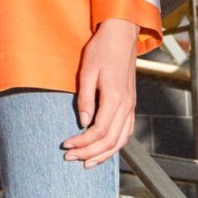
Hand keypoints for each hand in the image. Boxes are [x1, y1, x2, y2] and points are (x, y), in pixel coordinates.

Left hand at [65, 19, 137, 166]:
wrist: (121, 35)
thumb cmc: (101, 50)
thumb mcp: (87, 71)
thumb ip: (85, 99)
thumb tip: (82, 123)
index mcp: (115, 98)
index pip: (99, 131)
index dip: (82, 143)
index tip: (65, 145)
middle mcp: (127, 105)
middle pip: (110, 141)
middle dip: (89, 153)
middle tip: (70, 158)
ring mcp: (131, 106)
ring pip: (121, 140)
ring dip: (103, 154)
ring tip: (86, 162)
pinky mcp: (131, 104)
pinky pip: (126, 132)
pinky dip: (115, 145)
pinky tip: (103, 149)